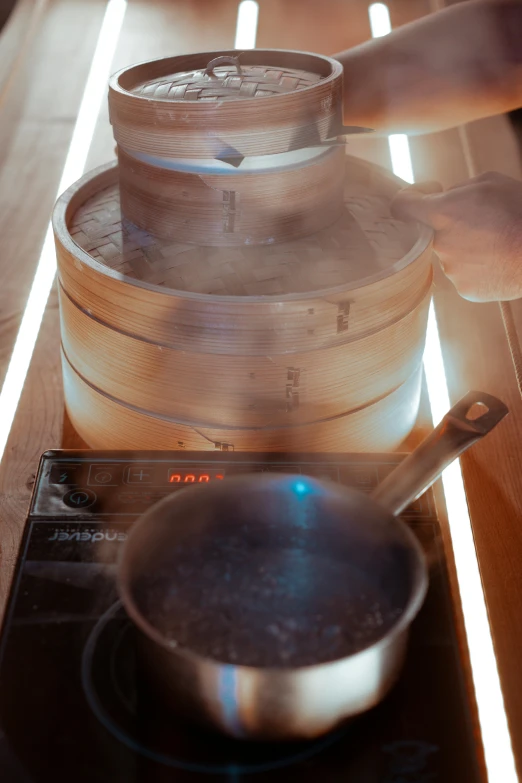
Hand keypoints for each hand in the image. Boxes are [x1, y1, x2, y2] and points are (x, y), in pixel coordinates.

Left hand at [390, 172, 521, 301]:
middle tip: (482, 220)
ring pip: (451, 255)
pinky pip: (465, 274)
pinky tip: (497, 259)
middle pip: (432, 233)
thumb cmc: (518, 209)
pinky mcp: (465, 290)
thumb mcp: (489, 182)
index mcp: (441, 214)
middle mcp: (440, 245)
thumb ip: (456, 190)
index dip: (409, 199)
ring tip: (495, 242)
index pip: (401, 207)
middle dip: (451, 224)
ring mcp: (451, 271)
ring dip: (466, 247)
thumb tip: (443, 199)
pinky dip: (477, 267)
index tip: (424, 195)